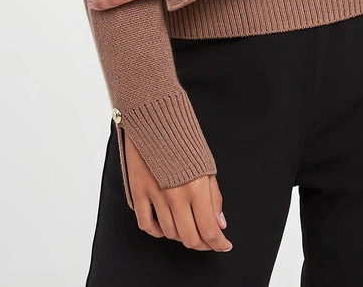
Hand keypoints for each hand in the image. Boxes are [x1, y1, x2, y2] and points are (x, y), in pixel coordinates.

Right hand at [124, 132, 232, 250]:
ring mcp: (155, 194)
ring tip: (189, 229)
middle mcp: (176, 194)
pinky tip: (165, 228)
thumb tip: (219, 223)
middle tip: (208, 241)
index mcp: (197, 186)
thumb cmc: (182, 137)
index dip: (219, 243)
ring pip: (170, 233)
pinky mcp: (138, 192)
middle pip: (190, 237)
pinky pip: (146, 224)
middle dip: (202, 244)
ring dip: (182, 236)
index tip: (224, 245)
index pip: (210, 229)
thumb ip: (213, 196)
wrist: (154, 116)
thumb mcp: (206, 164)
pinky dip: (157, 231)